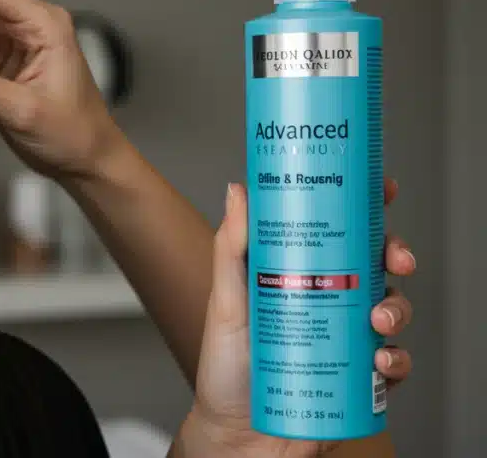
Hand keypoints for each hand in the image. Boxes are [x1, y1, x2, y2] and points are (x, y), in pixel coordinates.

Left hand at [180, 179, 415, 457]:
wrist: (234, 435)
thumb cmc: (226, 369)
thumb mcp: (224, 303)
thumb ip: (231, 250)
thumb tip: (238, 190)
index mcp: (301, 275)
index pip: (339, 233)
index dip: (367, 207)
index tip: (383, 188)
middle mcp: (329, 302)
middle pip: (377, 265)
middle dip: (397, 254)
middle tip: (396, 257)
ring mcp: (347, 339)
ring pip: (393, 310)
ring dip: (397, 309)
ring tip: (377, 322)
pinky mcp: (360, 380)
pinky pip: (396, 365)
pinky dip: (397, 361)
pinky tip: (380, 362)